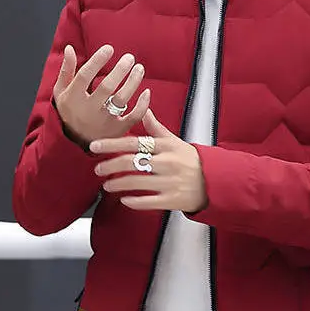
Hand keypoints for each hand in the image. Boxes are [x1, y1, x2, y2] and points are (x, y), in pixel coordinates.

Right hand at [53, 44, 149, 146]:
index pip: (85, 76)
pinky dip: (143, 105)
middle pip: (106, 87)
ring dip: (133, 82)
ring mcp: (104, 122)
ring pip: (122, 100)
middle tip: (130, 57)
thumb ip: (67, 70)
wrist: (74, 142)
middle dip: (120, 70)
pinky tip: (147, 91)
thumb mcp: (61, 91)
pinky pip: (134, 117)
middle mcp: (88, 111)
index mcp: (73, 99)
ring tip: (139, 68)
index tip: (109, 48)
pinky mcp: (117, 130)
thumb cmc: (69, 111)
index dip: (97, 61)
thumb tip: (70, 48)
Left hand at [90, 110, 207, 213]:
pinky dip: (133, 202)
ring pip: (136, 182)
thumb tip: (144, 108)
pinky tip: (123, 200)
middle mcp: (167, 163)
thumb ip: (156, 128)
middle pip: (131, 162)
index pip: (133, 142)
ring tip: (106, 185)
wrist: (215, 181)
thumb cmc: (191, 159)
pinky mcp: (173, 200)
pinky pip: (148, 202)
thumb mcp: (175, 141)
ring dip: (117, 184)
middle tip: (97, 169)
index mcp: (166, 146)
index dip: (111, 144)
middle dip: (110, 166)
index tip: (94, 146)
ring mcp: (170, 182)